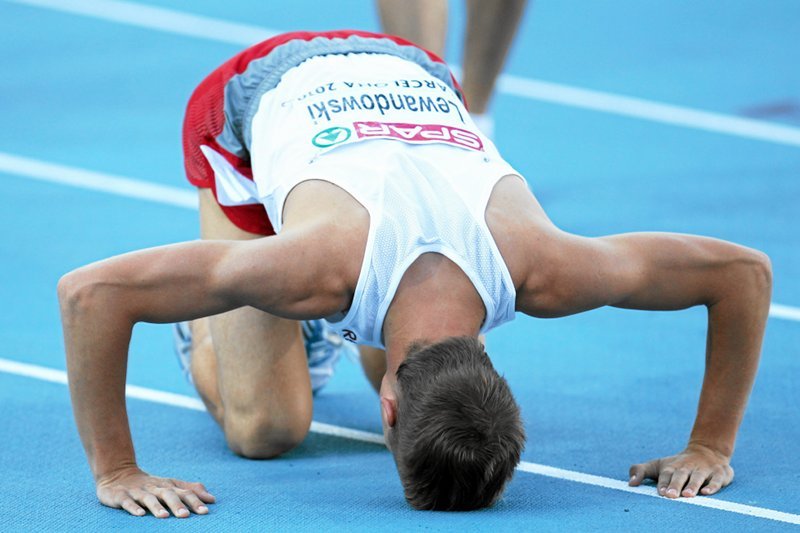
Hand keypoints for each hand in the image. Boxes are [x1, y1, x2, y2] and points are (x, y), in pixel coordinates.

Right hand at [96, 466, 214, 517]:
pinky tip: (140, 515)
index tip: (206, 511)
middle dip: (177, 504)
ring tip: (164, 516)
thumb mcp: (170, 485)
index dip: (195, 501)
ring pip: (148, 498)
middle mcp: (154, 487)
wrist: (118, 474)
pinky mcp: (120, 496)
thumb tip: (212, 499)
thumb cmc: (150, 485)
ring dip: (156, 507)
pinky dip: (133, 507)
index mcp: (167, 485)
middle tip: (186, 516)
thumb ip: (190, 490)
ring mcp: (137, 491)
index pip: (184, 491)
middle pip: (168, 494)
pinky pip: (127, 502)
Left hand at [628, 443, 733, 497]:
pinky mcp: (719, 473)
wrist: (707, 451)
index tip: (660, 492)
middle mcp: (687, 467)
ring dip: (692, 486)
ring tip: (687, 495)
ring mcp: (703, 469)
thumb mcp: (657, 465)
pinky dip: (713, 486)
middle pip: (680, 476)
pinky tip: (707, 492)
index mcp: (672, 467)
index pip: (666, 474)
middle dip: (675, 485)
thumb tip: (629, 483)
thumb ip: (640, 471)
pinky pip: (717, 479)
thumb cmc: (677, 465)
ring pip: (698, 477)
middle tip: (670, 495)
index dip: (663, 483)